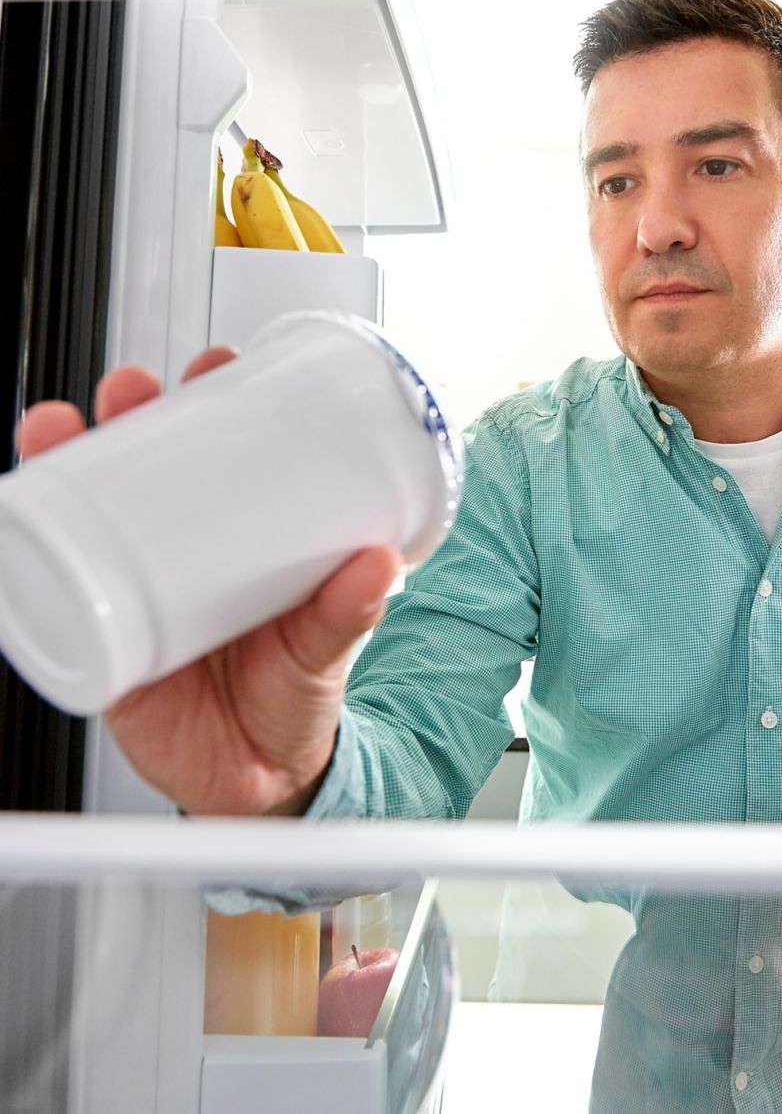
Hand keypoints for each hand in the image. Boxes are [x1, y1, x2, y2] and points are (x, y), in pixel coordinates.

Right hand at [16, 351, 401, 815]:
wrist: (258, 782)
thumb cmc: (294, 699)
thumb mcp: (324, 647)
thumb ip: (348, 611)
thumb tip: (378, 561)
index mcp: (240, 543)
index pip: (220, 456)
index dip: (211, 405)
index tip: (220, 367)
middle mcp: (180, 556)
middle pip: (143, 467)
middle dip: (129, 414)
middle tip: (135, 390)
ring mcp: (133, 591)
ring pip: (87, 510)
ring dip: (65, 458)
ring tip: (61, 430)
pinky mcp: (98, 639)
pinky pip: (50, 586)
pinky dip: (22, 544)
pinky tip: (16, 508)